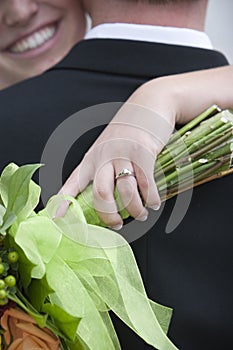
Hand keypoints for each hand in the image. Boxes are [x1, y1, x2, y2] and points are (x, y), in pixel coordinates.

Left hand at [59, 80, 176, 228]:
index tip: (55, 219)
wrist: (149, 104)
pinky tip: (153, 202)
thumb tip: (111, 202)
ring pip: (126, 191)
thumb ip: (106, 170)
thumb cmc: (128, 132)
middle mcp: (103, 155)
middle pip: (100, 194)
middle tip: (117, 224)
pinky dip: (151, 197)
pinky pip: (146, 182)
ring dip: (135, 210)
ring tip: (142, 214)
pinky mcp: (143, 150)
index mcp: (91, 157)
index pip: (73, 182)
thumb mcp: (108, 148)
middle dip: (109, 216)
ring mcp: (123, 152)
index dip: (63, 201)